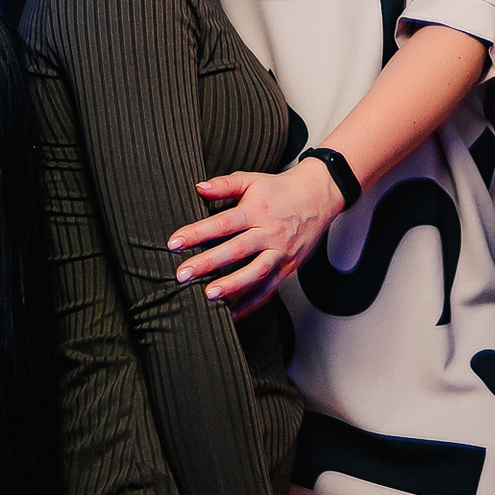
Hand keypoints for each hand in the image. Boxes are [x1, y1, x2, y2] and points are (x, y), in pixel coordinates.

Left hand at [166, 158, 346, 316]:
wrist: (320, 196)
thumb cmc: (281, 190)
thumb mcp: (253, 181)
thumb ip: (225, 184)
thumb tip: (198, 187)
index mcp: (257, 210)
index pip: (222, 223)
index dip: (196, 233)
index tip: (174, 244)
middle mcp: (269, 232)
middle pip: (236, 250)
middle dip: (208, 263)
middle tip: (182, 275)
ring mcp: (281, 252)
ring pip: (256, 272)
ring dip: (232, 285)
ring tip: (208, 296)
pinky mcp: (289, 267)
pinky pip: (270, 288)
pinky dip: (251, 303)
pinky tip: (232, 313)